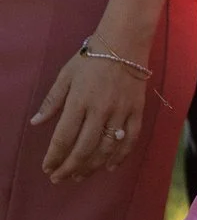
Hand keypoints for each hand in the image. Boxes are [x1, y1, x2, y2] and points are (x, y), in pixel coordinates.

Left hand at [31, 44, 148, 182]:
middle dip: (69, 168)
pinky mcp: (137, 109)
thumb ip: (51, 101)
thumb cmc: (92, 58)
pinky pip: (131, 138)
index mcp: (79, 101)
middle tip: (60, 178)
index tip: (47, 168)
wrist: (125, 42)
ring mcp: (121, 111)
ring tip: (80, 176)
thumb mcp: (65, 75)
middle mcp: (100, 110)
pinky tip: (110, 166)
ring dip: (92, 166)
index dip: (54, 157)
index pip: (63, 138)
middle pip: (84, 148)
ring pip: (107, 148)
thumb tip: (36, 123)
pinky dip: (121, 155)